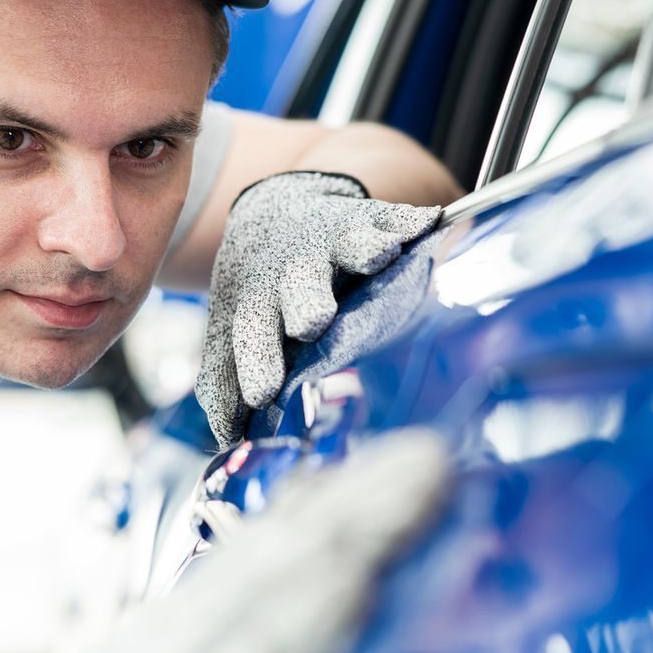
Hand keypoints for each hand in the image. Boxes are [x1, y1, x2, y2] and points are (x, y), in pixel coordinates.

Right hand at [0, 430, 452, 652]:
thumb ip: (258, 588)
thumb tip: (336, 491)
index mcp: (180, 627)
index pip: (272, 546)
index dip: (350, 496)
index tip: (431, 452)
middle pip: (255, 592)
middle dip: (344, 530)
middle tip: (429, 474)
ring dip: (288, 629)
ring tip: (359, 575)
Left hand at [195, 172, 441, 445]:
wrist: (270, 217)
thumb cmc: (259, 295)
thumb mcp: (232, 334)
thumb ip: (226, 382)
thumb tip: (226, 435)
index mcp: (255, 307)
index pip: (252, 338)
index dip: (256, 364)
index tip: (262, 395)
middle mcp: (290, 274)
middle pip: (298, 288)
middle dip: (306, 303)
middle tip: (311, 323)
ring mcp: (328, 244)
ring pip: (343, 246)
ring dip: (360, 251)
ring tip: (377, 255)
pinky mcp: (362, 220)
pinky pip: (385, 218)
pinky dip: (403, 221)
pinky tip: (426, 223)